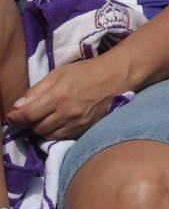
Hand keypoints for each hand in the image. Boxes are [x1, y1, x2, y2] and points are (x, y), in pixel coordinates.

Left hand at [8, 55, 127, 139]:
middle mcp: (67, 113)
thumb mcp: (59, 73)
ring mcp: (77, 123)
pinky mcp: (85, 128)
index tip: (11, 116)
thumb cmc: (87, 71)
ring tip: (45, 118)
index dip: (15, 117)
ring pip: (48, 135)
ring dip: (42, 129)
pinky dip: (56, 132)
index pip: (28, 115)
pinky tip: (58, 122)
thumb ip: (38, 90)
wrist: (117, 76)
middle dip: (30, 122)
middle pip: (37, 128)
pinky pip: (63, 137)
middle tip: (32, 114)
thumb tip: (18, 106)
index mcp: (58, 96)